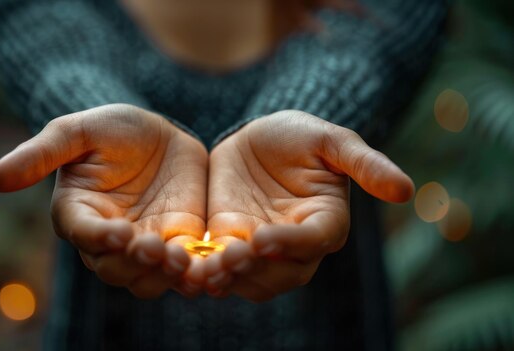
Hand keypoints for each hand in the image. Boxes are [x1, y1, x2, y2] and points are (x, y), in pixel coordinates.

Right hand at [0, 104, 207, 297]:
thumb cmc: (113, 130)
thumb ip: (41, 154)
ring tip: (184, 261)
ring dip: (164, 276)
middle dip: (135, 262)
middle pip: (114, 268)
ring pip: (147, 279)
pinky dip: (193, 274)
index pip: (83, 235)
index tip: (122, 231)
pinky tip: (210, 270)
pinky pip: (182, 270)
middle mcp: (107, 238)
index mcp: (78, 214)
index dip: (100, 238)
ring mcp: (143, 245)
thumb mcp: (78, 131)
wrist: (160, 133)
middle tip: (157, 248)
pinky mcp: (177, 244)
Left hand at [204, 110, 413, 301]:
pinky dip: (205, 274)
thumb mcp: (331, 140)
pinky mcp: (230, 244)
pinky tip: (185, 271)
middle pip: (282, 273)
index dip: (291, 244)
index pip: (314, 242)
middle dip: (255, 269)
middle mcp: (295, 245)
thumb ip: (364, 164)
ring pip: (250, 279)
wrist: (256, 138)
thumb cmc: (299, 136)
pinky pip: (220, 268)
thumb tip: (406, 190)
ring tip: (203, 271)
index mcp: (325, 222)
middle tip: (229, 258)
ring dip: (228, 279)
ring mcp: (261, 249)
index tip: (263, 238)